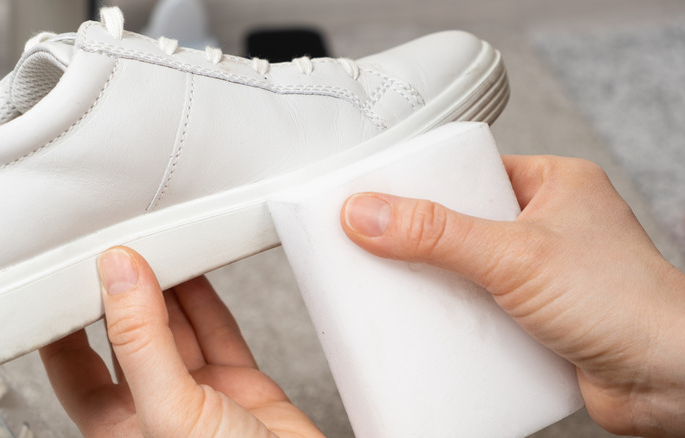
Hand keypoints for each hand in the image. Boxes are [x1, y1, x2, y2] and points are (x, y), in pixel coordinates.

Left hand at [40, 247, 323, 437]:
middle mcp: (155, 409)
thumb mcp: (171, 412)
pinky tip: (195, 271)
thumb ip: (142, 342)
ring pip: (174, 328)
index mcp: (118, 428)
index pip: (74, 367)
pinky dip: (207, 299)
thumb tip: (119, 276)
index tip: (64, 276)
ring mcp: (200, 395)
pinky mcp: (240, 383)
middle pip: (128, 338)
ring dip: (165, 288)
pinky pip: (217, 330)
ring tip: (155, 247)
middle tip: (117, 250)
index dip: (65, 322)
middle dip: (121, 295)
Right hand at [340, 155, 684, 436]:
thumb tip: (369, 214)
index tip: (384, 194)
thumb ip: (437, 234)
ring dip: (441, 284)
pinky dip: (459, 319)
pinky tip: (435, 327)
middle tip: (383, 247)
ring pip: (470, 269)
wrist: (670, 380)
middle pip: (463, 222)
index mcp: (553, 184)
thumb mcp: (514, 255)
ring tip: (401, 290)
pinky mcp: (537, 316)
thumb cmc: (627, 302)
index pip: (472, 171)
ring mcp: (543, 273)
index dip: (426, 181)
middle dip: (426, 241)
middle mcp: (548, 225)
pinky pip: (482, 308)